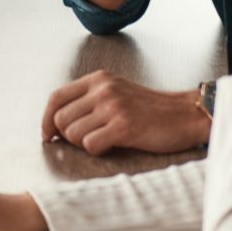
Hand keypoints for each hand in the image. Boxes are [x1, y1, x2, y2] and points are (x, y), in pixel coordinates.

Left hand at [40, 70, 208, 155]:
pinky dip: (98, 151)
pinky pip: (90, 145)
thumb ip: (88, 101)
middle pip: (60, 120)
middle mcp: (102, 89)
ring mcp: (113, 106)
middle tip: (88, 139)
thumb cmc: (150, 109)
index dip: (45, 119)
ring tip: (106, 139)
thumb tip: (54, 125)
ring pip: (73, 134)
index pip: (56, 98)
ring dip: (85, 143)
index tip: (47, 134)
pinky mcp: (124, 126)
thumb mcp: (116, 92)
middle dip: (68, 136)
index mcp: (97, 79)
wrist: (186, 115)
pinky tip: (114, 144)